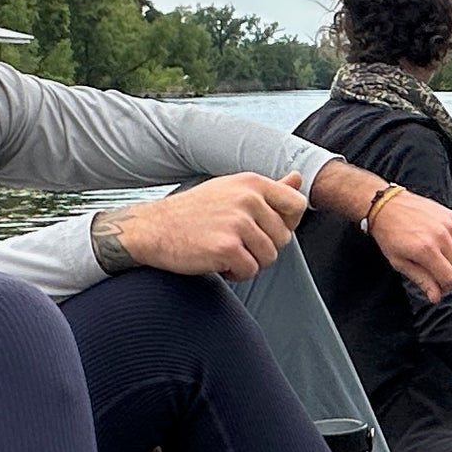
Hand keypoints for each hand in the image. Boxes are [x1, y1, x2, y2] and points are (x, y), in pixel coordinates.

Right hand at [117, 173, 309, 279]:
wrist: (153, 229)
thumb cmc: (194, 212)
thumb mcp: (232, 190)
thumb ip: (269, 188)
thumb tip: (299, 177)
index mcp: (252, 183)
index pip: (297, 204)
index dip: (287, 224)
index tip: (264, 230)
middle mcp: (248, 199)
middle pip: (284, 238)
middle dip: (263, 248)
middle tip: (235, 243)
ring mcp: (237, 223)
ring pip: (269, 257)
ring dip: (249, 263)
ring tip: (225, 252)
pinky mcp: (226, 247)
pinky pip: (250, 271)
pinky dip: (236, 274)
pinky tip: (218, 263)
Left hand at [365, 185, 451, 297]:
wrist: (386, 205)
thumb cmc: (388, 232)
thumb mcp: (399, 262)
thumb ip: (421, 280)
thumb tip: (435, 296)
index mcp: (427, 249)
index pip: (451, 278)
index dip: (444, 287)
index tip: (437, 287)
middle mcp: (441, 236)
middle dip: (451, 276)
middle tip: (437, 275)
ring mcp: (448, 225)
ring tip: (436, 258)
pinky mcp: (451, 216)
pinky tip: (437, 243)